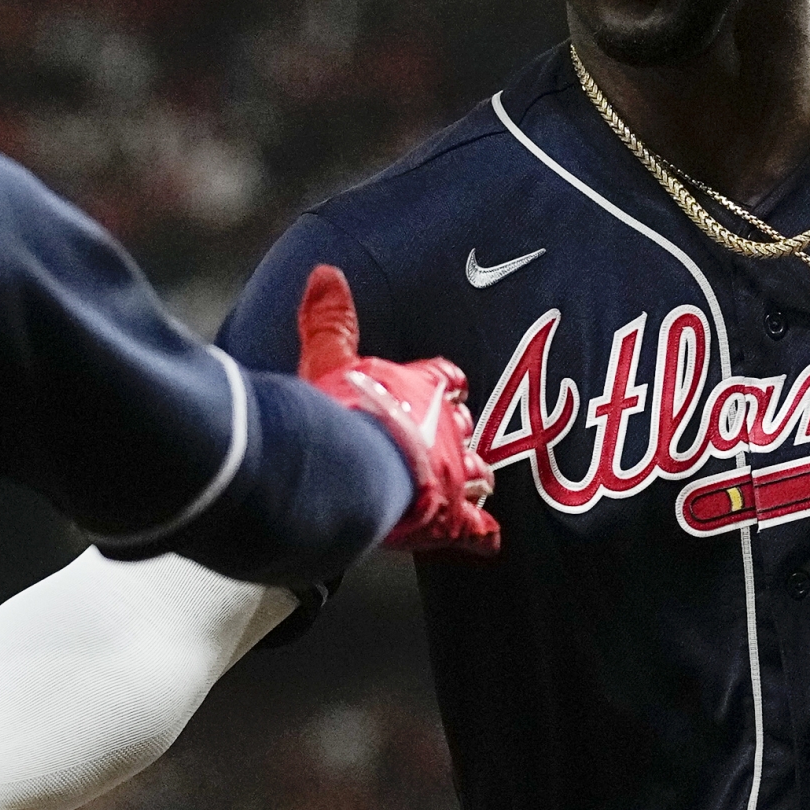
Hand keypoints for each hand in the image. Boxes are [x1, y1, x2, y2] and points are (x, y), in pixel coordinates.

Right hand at [297, 264, 498, 556]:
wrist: (349, 467)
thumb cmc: (338, 413)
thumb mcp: (327, 357)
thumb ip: (329, 319)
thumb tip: (324, 273)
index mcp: (418, 388)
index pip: (443, 378)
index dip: (445, 384)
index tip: (451, 386)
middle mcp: (443, 429)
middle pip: (463, 426)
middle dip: (459, 433)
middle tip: (455, 441)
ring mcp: (451, 474)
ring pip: (475, 473)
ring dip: (473, 477)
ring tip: (473, 484)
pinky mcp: (450, 518)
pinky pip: (477, 527)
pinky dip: (482, 531)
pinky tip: (485, 536)